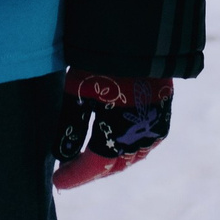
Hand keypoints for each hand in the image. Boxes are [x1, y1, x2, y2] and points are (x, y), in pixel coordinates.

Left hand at [53, 69, 172, 187]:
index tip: (56, 182)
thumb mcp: (78, 91)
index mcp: (118, 135)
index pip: (93, 167)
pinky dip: (125, 148)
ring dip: (109, 161)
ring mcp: (155, 129)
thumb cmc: (104, 62)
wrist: (143, 37)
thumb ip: (70, 126)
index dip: (74, 177)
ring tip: (87, 159)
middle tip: (69, 172)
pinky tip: (112, 143)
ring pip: (130, 157)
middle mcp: (141, 138)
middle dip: (90, 171)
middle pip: (112, 165)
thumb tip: (62, 155)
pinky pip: (143, 143)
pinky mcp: (163, 116)